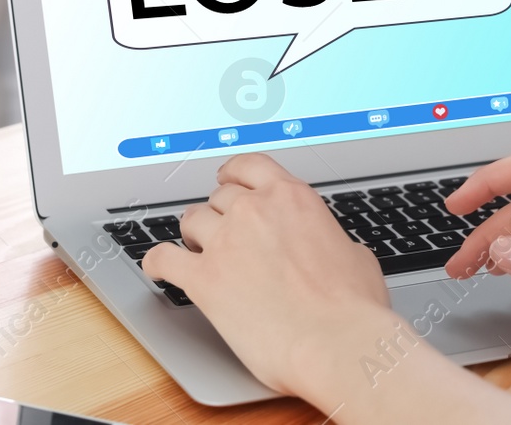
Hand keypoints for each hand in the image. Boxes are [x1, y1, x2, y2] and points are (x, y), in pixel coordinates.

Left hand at [142, 153, 395, 397]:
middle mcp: (254, 211)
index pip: (250, 167)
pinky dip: (156, 262)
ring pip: (192, 220)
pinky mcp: (203, 279)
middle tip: (223, 231)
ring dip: (194, 234)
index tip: (229, 180)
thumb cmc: (352, 307)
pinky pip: (163, 259)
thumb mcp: (354, 254)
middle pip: (219, 196)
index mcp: (292, 199)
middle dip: (220, 213)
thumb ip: (327, 239)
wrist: (336, 342)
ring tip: (197, 250)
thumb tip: (326, 247)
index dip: (234, 173)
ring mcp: (225, 242)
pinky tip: (157, 267)